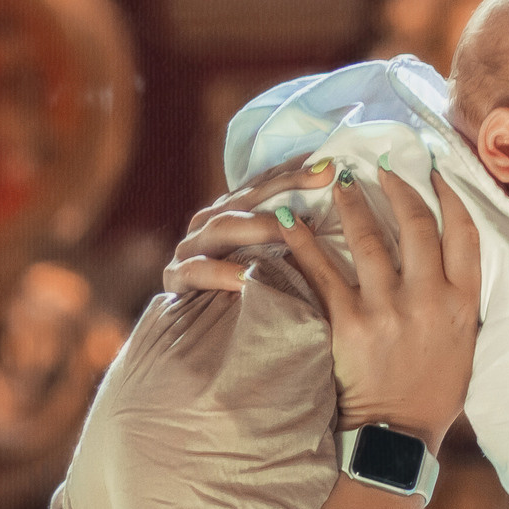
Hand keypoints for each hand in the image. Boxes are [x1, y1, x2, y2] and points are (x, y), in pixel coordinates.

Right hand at [162, 163, 330, 293]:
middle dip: (286, 186)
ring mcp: (190, 248)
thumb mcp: (272, 267)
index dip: (295, 172)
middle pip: (248, 198)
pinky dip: (222, 273)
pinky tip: (245, 277)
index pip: (264, 185)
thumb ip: (291, 241)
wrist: (201, 345)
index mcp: (230, 214)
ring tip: (289, 227)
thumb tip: (333, 219)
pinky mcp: (176, 279)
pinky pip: (198, 271)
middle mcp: (209, 224)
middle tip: (321, 177)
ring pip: (222, 227)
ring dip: (257, 226)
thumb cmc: (246, 300)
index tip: (329, 163)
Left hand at [274, 164, 479, 453]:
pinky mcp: (350, 324)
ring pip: (370, 238)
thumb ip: (457, 300)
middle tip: (383, 164)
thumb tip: (446, 259)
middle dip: (399, 186)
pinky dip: (303, 241)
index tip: (434, 171)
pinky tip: (287, 218)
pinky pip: (323, 271)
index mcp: (463, 303)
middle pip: (417, 224)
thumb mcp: (464, 344)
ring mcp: (389, 309)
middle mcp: (429, 299)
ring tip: (340, 180)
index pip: (463, 232)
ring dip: (353, 201)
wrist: (398, 440)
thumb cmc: (433, 394)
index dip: (449, 194)